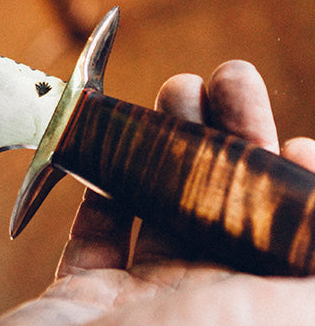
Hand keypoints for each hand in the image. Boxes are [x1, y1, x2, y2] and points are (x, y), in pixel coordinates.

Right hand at [0, 60, 314, 324]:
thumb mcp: (298, 314)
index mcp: (262, 313)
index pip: (291, 242)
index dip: (298, 185)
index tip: (299, 140)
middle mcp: (211, 312)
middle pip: (225, 212)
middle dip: (226, 138)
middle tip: (223, 78)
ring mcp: (146, 306)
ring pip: (160, 213)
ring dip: (164, 150)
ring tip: (172, 90)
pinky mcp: (87, 297)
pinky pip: (95, 236)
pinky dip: (100, 190)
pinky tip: (111, 153)